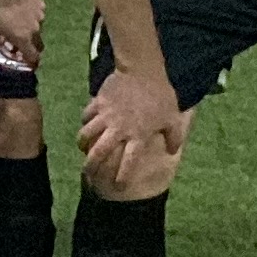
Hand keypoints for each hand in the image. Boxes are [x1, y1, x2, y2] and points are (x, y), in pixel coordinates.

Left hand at [0, 0, 44, 75]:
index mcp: (23, 37)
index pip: (33, 56)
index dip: (31, 61)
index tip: (27, 61)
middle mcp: (35, 29)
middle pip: (36, 42)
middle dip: (29, 44)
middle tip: (18, 39)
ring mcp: (40, 15)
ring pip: (36, 27)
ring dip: (29, 27)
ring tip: (17, 20)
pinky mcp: (41, 3)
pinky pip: (37, 14)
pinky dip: (31, 14)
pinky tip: (21, 7)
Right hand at [79, 66, 188, 191]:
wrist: (143, 70)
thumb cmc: (161, 95)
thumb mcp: (173, 118)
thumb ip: (173, 137)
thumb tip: (171, 151)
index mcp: (138, 136)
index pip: (127, 162)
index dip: (122, 176)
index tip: (118, 186)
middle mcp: (119, 129)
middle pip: (99, 152)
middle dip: (91, 166)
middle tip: (88, 173)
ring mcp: (106, 116)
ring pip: (87, 135)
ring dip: (83, 144)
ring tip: (83, 148)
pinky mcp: (98, 103)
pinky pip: (86, 116)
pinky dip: (85, 122)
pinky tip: (86, 125)